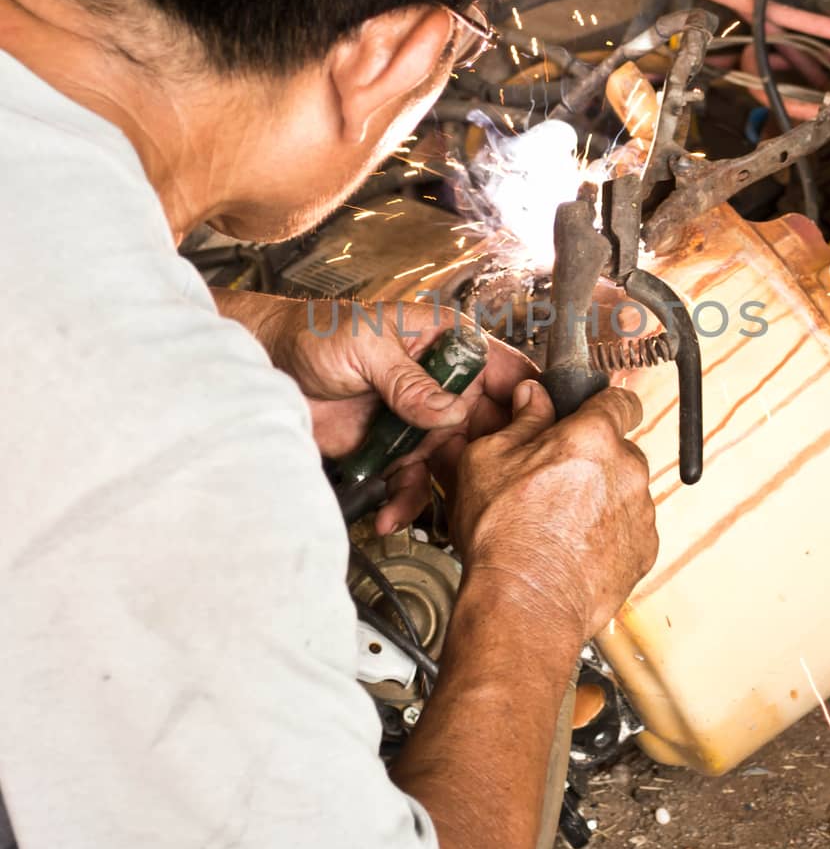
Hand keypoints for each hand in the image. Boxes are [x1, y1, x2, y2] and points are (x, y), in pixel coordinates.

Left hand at [217, 291, 536, 531]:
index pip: (504, 367)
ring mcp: (421, 422)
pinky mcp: (395, 452)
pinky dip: (404, 504)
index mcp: (447, 343)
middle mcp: (443, 384)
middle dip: (495, 456)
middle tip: (491, 481)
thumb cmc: (318, 334)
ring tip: (434, 506)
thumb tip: (447, 410)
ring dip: (451, 489)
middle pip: (490, 424)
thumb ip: (408, 379)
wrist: (272, 366)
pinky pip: (414, 484)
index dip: (528, 396)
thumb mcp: (366, 344)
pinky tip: (389, 515)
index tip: (538, 427)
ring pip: (456, 462)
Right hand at [448, 380, 658, 642]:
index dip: (603, 405)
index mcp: (593, 437)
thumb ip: (522, 421)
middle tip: (554, 479)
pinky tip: (572, 547)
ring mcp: (640, 512)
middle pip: (618, 450)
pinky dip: (607, 534)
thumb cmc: (504, 536)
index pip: (620, 400)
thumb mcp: (489, 459)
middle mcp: (627, 469)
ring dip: (599, 498)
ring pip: (623, 491)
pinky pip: (628, 529)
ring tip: (558, 522)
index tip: (592, 413)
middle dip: (592, 459)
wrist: (526, 603)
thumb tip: (533, 398)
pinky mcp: (644, 551)